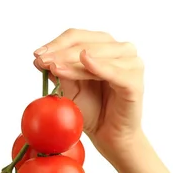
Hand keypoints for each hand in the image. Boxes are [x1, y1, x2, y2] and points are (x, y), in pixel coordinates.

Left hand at [33, 28, 144, 162]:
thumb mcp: (68, 89)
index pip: (78, 37)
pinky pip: (114, 71)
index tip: (37, 54)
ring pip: (97, 56)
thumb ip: (58, 72)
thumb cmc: (91, 110)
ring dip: (72, 61)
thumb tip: (38, 57)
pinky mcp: (134, 81)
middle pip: (86, 43)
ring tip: (54, 68)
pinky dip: (99, 66)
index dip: (56, 43)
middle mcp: (121, 50)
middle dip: (61, 52)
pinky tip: (84, 61)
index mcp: (105, 47)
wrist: (109, 136)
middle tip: (42, 61)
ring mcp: (131, 64)